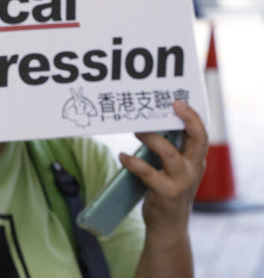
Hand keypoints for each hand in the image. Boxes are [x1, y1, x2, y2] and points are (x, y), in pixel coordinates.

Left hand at [121, 100, 207, 237]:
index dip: (193, 117)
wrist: (169, 223)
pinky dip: (134, 163)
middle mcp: (193, 169)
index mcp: (195, 159)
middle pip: (197, 140)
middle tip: (171, 105)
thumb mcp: (172, 166)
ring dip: (152, 139)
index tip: (179, 101)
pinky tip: (122, 156)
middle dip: (187, 121)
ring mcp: (181, 182)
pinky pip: (148, 174)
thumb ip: (166, 147)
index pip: (201, 134)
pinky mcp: (166, 193)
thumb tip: (146, 121)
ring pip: (170, 155)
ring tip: (137, 130)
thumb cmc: (166, 186)